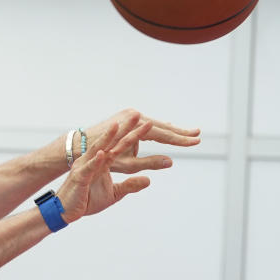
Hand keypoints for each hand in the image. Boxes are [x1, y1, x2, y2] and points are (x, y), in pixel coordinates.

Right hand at [56, 117, 154, 222]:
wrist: (66, 210)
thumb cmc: (86, 200)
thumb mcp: (114, 194)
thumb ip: (130, 185)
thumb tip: (148, 180)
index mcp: (104, 162)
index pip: (122, 146)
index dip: (135, 135)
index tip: (149, 124)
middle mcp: (94, 160)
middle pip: (113, 142)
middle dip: (124, 128)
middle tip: (136, 115)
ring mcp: (85, 166)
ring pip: (98, 149)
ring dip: (107, 137)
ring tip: (116, 125)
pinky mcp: (79, 177)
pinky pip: (88, 168)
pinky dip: (95, 161)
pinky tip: (102, 153)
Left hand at [83, 109, 200, 173]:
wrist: (80, 144)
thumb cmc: (102, 157)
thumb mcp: (126, 164)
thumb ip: (149, 163)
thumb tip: (171, 162)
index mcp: (135, 127)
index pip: (164, 135)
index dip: (181, 140)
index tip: (196, 142)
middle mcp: (134, 116)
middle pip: (162, 127)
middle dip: (180, 133)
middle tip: (198, 134)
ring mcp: (129, 115)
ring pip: (155, 125)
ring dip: (170, 130)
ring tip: (188, 133)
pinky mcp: (125, 118)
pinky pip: (146, 124)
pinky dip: (157, 128)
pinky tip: (166, 128)